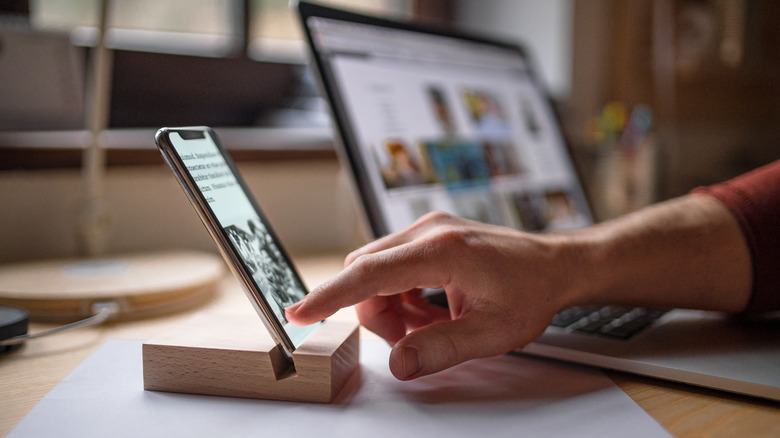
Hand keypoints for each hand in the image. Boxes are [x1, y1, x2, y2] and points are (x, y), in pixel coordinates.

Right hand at [286, 212, 584, 379]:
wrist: (556, 266)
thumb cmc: (530, 292)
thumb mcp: (491, 333)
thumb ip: (441, 349)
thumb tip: (399, 363)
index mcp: (441, 251)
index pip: (368, 274)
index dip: (330, 296)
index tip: (299, 313)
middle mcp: (428, 232)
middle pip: (366, 272)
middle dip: (376, 312)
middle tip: (412, 338)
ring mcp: (428, 229)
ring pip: (376, 270)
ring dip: (390, 306)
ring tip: (431, 324)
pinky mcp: (430, 235)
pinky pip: (394, 267)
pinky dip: (402, 295)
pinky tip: (433, 309)